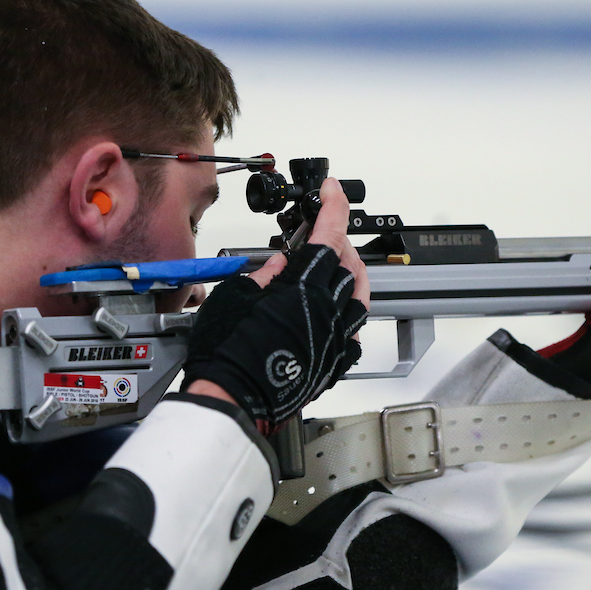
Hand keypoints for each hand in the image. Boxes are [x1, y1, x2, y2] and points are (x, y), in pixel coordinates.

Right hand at [182, 178, 367, 430]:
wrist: (233, 400)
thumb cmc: (228, 354)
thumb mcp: (235, 296)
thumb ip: (263, 275)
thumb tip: (280, 265)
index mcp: (304, 288)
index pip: (330, 235)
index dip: (334, 205)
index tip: (332, 189)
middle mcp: (328, 310)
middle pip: (350, 263)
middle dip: (339, 241)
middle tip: (321, 234)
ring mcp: (336, 337)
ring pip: (362, 296)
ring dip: (352, 273)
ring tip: (337, 266)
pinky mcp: (336, 361)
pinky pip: (355, 331)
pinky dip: (350, 313)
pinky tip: (338, 310)